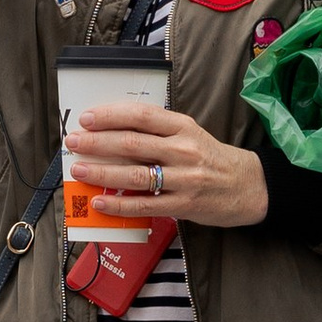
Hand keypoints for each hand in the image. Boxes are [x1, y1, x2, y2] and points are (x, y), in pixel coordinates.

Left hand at [67, 103, 267, 229]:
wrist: (248, 186)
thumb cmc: (212, 158)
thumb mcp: (190, 135)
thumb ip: (158, 133)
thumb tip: (113, 133)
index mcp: (183, 127)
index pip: (142, 116)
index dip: (111, 115)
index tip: (87, 118)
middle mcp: (183, 150)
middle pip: (133, 143)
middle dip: (97, 142)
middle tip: (74, 141)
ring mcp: (184, 179)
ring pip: (135, 174)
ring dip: (102, 171)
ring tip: (79, 169)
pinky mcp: (183, 205)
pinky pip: (144, 205)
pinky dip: (118, 204)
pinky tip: (99, 201)